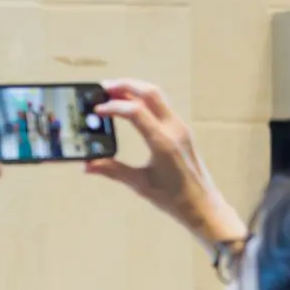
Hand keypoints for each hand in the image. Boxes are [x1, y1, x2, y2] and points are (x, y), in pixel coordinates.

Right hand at [84, 77, 247, 246]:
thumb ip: (112, 170)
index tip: (97, 110)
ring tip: (114, 92)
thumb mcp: (139, 183)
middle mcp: (173, 129)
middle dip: (126, 85)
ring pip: (157, 96)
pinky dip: (144, 100)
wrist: (202, 205)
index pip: (136, 111)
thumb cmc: (173, 198)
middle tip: (103, 87)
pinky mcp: (181, 130)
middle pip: (149, 93)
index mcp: (162, 142)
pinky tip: (131, 106)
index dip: (113, 107)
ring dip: (135, 89)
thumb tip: (87, 165)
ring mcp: (180, 127)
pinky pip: (162, 106)